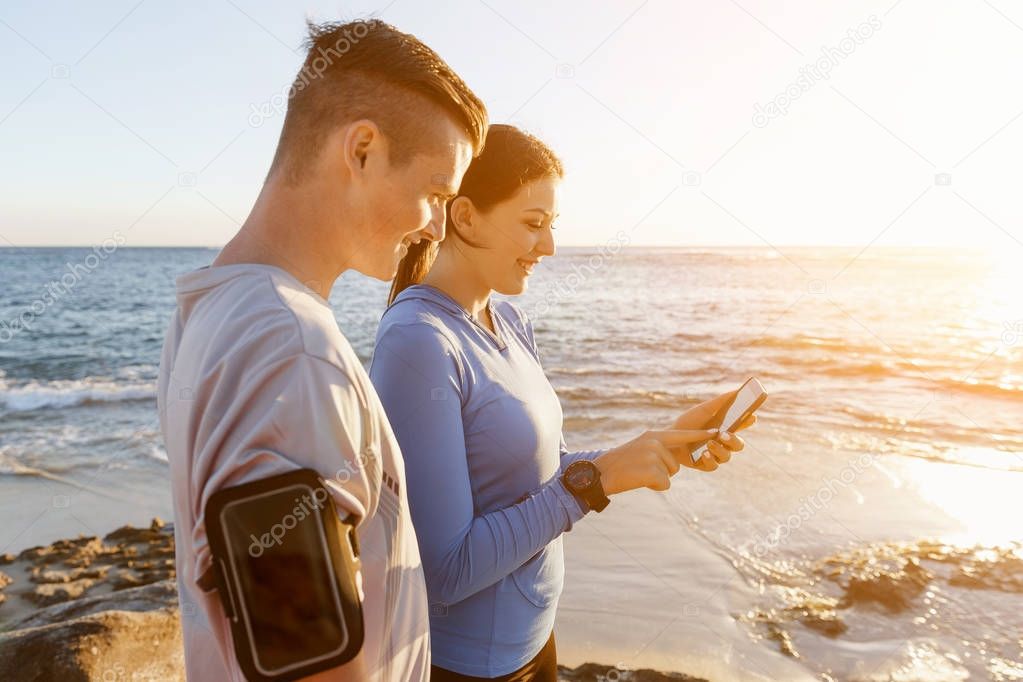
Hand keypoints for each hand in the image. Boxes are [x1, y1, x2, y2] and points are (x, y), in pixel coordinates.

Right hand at [594, 429, 718, 493]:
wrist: (600, 474)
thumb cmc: (620, 464)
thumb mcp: (639, 448)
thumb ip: (657, 448)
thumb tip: (674, 459)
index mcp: (653, 435)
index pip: (682, 434)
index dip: (700, 435)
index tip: (716, 432)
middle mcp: (655, 442)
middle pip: (676, 463)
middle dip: (663, 471)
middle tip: (641, 469)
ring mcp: (654, 456)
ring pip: (670, 474)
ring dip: (658, 479)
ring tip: (638, 474)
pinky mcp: (653, 471)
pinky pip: (665, 484)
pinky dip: (654, 487)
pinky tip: (639, 481)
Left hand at [671, 390, 757, 471]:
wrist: (668, 438)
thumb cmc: (687, 423)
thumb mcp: (704, 410)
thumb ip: (720, 402)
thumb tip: (737, 391)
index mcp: (725, 428)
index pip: (742, 425)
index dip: (748, 421)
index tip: (751, 416)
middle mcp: (723, 443)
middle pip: (739, 445)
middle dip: (734, 440)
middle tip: (724, 434)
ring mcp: (715, 454)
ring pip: (727, 457)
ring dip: (720, 450)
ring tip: (710, 443)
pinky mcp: (705, 465)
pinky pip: (713, 466)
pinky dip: (710, 460)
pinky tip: (704, 453)